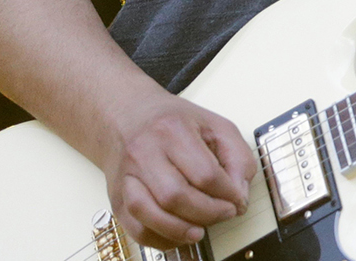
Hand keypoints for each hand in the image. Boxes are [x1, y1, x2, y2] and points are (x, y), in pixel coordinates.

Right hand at [99, 89, 256, 249]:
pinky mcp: (116, 197)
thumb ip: (237, 156)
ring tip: (201, 231)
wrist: (125, 117)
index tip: (238, 200)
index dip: (228, 194)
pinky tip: (178, 235)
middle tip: (225, 213)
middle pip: (176, 196)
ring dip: (180, 230)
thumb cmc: (173, 122)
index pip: (205, 173)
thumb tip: (239, 193)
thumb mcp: (215, 126)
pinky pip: (134, 228)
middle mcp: (144, 153)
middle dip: (208, 213)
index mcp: (173, 130)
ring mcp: (126, 177)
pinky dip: (158, 239)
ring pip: (149, 214)